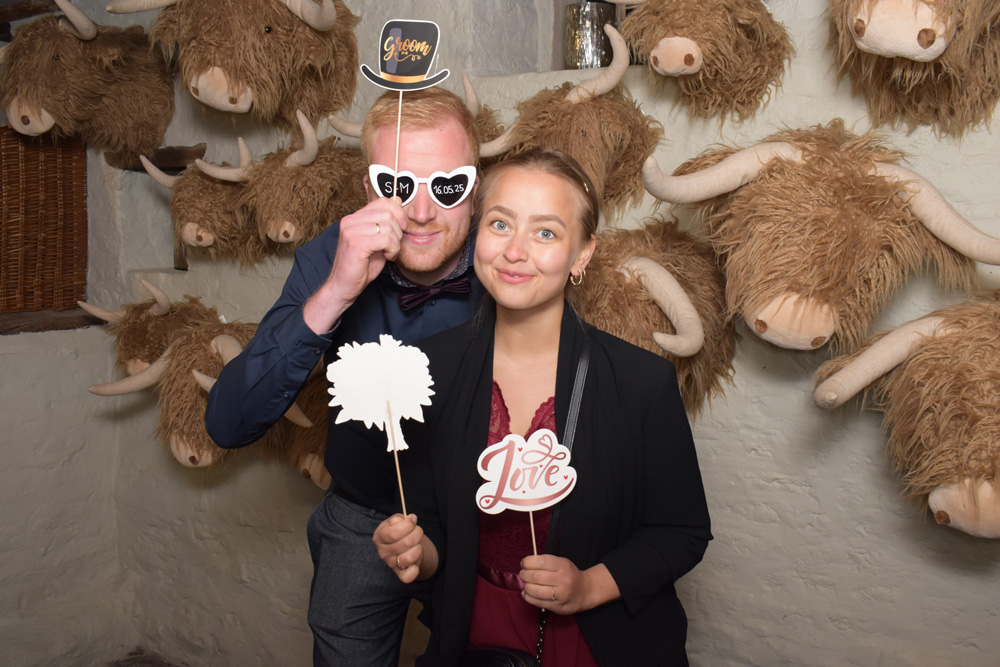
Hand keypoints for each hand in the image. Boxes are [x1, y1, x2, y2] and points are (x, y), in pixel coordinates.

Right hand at [303, 197, 405, 332]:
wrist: (344, 286)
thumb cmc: (361, 266)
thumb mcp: (378, 240)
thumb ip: (387, 221)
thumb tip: (397, 200)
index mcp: (355, 217)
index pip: (383, 201)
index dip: (398, 213)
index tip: (400, 229)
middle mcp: (350, 220)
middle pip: (388, 212)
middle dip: (398, 231)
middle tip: (393, 246)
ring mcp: (351, 230)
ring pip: (388, 225)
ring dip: (395, 242)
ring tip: (389, 253)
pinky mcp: (355, 243)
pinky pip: (386, 239)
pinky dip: (392, 249)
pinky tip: (387, 257)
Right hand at [373, 513, 423, 583]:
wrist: (404, 545)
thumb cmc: (400, 531)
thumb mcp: (397, 521)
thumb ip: (398, 519)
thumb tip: (403, 520)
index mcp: (379, 536)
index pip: (393, 533)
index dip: (408, 525)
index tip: (413, 520)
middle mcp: (382, 552)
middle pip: (405, 543)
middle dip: (417, 533)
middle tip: (418, 530)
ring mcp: (390, 564)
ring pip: (409, 558)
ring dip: (418, 548)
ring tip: (417, 544)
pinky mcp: (399, 574)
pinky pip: (406, 577)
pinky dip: (414, 571)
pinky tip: (415, 562)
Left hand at [519, 556, 618, 614]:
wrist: (585, 591)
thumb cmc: (569, 575)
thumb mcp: (562, 563)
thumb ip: (546, 562)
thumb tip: (525, 564)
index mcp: (563, 566)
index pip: (540, 562)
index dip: (527, 562)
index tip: (523, 563)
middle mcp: (562, 580)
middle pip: (535, 576)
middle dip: (524, 574)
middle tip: (522, 574)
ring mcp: (560, 594)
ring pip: (535, 590)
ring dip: (525, 587)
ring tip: (525, 584)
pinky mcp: (557, 606)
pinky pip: (537, 602)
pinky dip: (528, 597)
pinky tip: (526, 593)